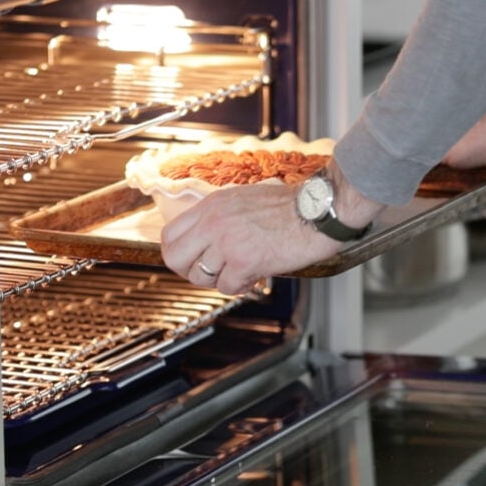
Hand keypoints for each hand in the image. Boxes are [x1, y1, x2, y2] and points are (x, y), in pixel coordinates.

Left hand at [160, 162, 382, 293]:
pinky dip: (240, 286)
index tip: (189, 259)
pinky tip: (254, 276)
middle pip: (176, 258)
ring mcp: (227, 243)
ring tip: (239, 272)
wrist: (316, 212)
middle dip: (190, 271)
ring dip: (219, 279)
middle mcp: (213, 223)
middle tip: (209, 272)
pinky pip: (227, 287)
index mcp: (211, 206)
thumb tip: (203, 238)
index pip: (170, 234)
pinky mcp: (244, 262)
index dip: (177, 253)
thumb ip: (217, 216)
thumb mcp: (241, 199)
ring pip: (200, 277)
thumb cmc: (288, 205)